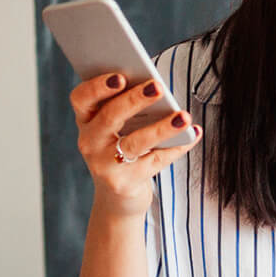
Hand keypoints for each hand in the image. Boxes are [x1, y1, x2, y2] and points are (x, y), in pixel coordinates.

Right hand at [69, 72, 200, 218]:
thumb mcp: (118, 129)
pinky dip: (177, 146)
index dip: (98, 86)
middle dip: (135, 100)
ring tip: (184, 117)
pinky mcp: (125, 183)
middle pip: (110, 117)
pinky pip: (156, 160)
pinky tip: (194, 134)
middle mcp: (89, 142)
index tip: (120, 76)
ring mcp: (105, 165)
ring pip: (135, 142)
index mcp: (86, 121)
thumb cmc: (121, 150)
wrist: (117, 199)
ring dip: (162, 127)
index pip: (81, 98)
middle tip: (158, 87)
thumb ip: (128, 107)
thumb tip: (157, 87)